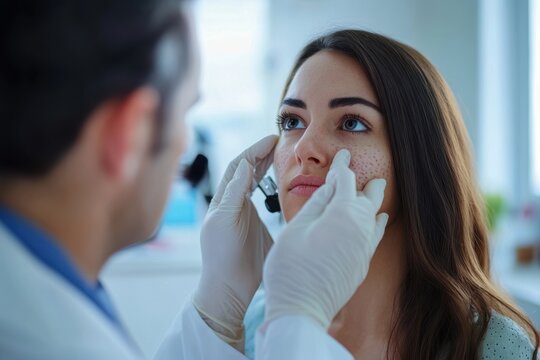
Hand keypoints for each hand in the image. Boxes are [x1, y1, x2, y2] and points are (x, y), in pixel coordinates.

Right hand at [193, 135, 277, 349]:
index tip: (278, 144)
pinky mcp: (216, 223)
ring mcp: (219, 212)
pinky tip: (248, 169)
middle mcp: (227, 204)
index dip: (263, 157)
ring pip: (232, 176)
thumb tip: (308, 213)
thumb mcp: (270, 236)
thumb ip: (280, 221)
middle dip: (258, 151)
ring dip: (249, 158)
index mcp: (239, 206)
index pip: (250, 173)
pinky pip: (227, 196)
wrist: (228, 291)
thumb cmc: (249, 267)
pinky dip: (237, 181)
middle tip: (275, 136)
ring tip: (265, 143)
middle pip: (242, 169)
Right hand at [263, 149, 387, 328]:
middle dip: (362, 181)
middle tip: (356, 170)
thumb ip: (316, 203)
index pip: (345, 181)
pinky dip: (376, 222)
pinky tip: (377, 219)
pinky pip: (375, 235)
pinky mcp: (363, 264)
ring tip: (371, 190)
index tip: (343, 155)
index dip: (342, 166)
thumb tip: (332, 184)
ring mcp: (364, 248)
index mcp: (342, 214)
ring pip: (374, 215)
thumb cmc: (290, 269)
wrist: (301, 311)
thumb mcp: (296, 228)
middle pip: (368, 196)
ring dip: (370, 201)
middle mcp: (360, 228)